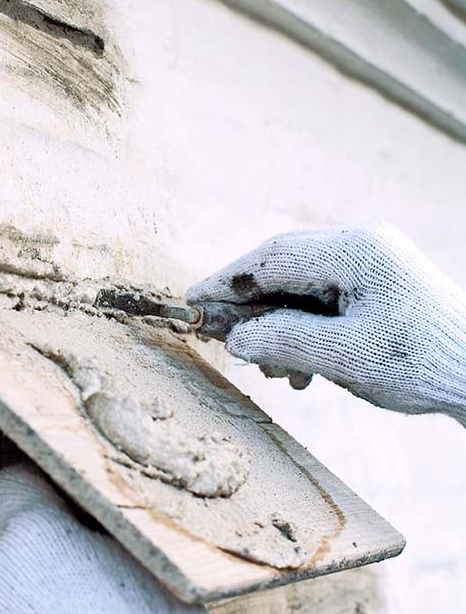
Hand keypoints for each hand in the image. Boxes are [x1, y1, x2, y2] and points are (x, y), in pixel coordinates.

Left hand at [0, 465, 224, 613]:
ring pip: (8, 596)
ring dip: (36, 603)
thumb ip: (100, 529)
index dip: (37, 496)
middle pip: (13, 546)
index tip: (62, 511)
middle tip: (92, 582)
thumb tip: (94, 520)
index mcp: (31, 532)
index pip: (9, 486)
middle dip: (45, 556)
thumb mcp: (142, 556)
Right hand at [187, 223, 465, 424]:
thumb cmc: (422, 365)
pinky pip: (319, 299)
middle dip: (247, 306)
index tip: (191, 300)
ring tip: (271, 368)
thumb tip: (233, 339)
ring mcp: (369, 262)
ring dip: (274, 324)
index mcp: (357, 251)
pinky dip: (299, 329)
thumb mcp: (345, 357)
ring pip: (297, 286)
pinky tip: (298, 366)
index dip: (226, 282)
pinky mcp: (373, 283)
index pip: (271, 259)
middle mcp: (361, 245)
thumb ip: (282, 341)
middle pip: (280, 267)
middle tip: (217, 336)